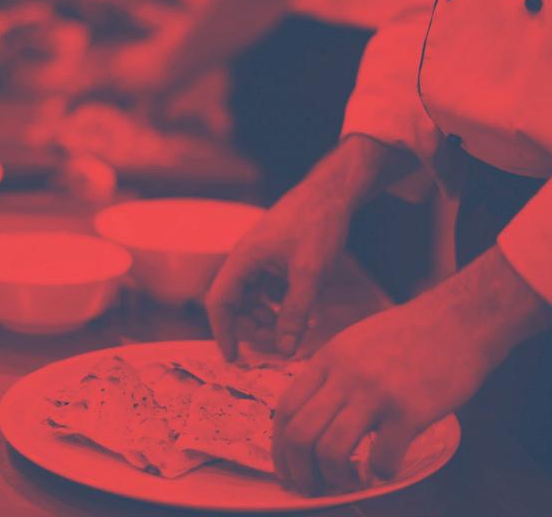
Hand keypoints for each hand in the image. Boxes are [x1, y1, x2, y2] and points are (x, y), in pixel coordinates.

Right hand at [205, 135, 418, 360]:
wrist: (332, 193)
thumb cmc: (317, 225)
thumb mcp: (310, 274)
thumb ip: (295, 313)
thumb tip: (284, 349)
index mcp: (244, 259)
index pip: (219, 303)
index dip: (223, 333)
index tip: (234, 358)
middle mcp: (245, 259)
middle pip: (235, 305)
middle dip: (253, 328)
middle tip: (280, 344)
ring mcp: (259, 258)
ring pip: (252, 299)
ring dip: (266, 318)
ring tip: (292, 329)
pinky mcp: (274, 258)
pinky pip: (267, 290)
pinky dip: (278, 305)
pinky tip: (301, 312)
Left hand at [272, 247, 551, 494]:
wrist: (459, 319)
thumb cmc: (409, 335)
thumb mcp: (354, 343)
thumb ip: (332, 376)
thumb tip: (313, 419)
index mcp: (327, 359)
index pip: (285, 410)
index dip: (280, 448)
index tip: (289, 469)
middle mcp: (344, 375)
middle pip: (299, 436)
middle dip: (300, 471)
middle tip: (315, 487)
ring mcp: (375, 392)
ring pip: (331, 451)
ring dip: (337, 478)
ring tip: (353, 480)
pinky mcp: (409, 409)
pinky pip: (381, 458)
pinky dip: (380, 473)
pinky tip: (387, 468)